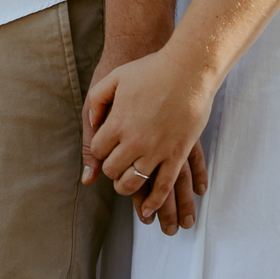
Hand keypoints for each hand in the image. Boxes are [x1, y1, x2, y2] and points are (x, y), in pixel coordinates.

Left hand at [86, 45, 212, 231]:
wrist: (188, 70)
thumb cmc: (150, 70)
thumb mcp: (116, 77)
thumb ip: (97, 100)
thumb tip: (91, 124)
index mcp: (117, 122)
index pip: (98, 151)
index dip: (99, 150)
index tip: (105, 146)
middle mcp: (135, 141)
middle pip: (112, 170)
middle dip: (110, 169)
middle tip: (115, 163)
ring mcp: (157, 150)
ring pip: (134, 183)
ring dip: (127, 186)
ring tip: (127, 181)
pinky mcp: (177, 155)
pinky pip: (163, 187)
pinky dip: (153, 202)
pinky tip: (148, 208)